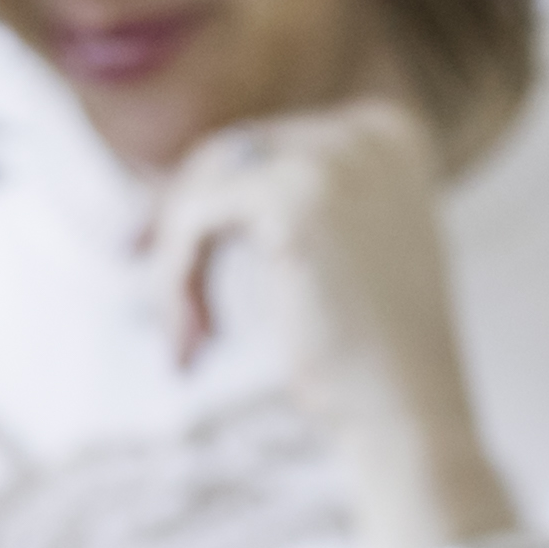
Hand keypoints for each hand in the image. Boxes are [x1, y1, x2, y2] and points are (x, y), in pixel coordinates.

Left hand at [131, 96, 507, 547]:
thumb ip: (285, 210)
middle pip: (229, 156)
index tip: (162, 253)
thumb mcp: (336, 259)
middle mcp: (366, 132)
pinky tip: (194, 341)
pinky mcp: (294, 198)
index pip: (265, 145)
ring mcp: (335, 158)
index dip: (207, 197)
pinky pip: (193, 218)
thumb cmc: (369, 361)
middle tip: (141, 273)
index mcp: (387, 135)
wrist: (408, 415)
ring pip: (205, 188)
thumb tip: (177, 194)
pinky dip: (176, 279)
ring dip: (177, 266)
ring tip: (188, 341)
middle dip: (177, 222)